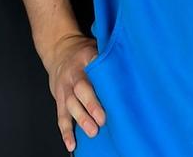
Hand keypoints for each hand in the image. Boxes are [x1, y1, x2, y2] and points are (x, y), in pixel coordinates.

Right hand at [45, 33, 105, 151]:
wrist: (58, 51)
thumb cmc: (83, 54)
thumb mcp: (95, 48)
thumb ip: (109, 58)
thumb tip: (134, 67)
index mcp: (86, 57)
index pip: (94, 64)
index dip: (101, 75)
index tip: (113, 85)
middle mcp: (74, 73)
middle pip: (81, 88)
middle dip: (91, 104)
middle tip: (102, 118)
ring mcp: (65, 87)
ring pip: (71, 104)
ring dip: (81, 118)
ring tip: (92, 131)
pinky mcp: (60, 100)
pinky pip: (61, 116)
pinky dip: (66, 132)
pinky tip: (72, 144)